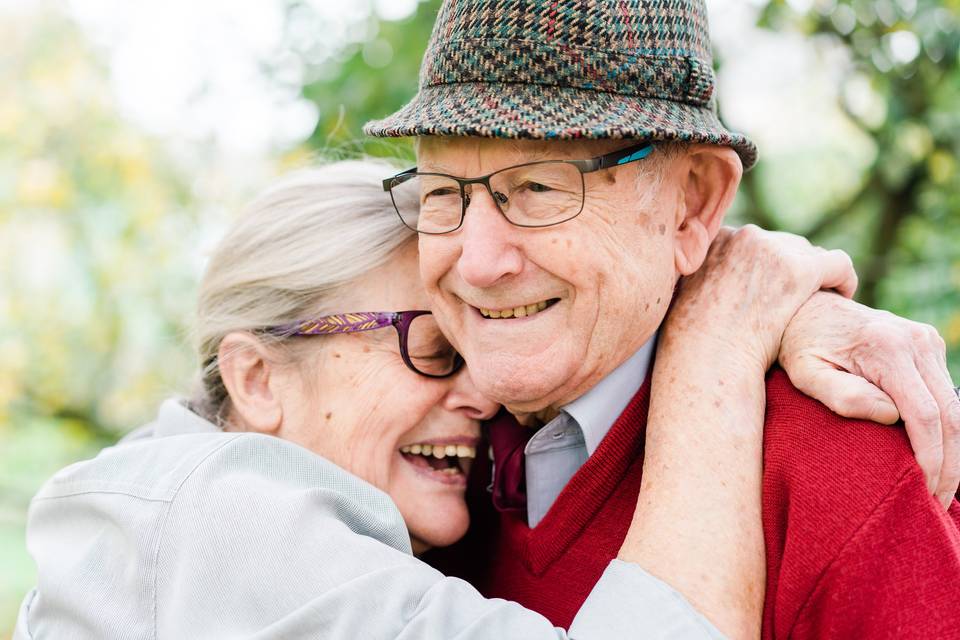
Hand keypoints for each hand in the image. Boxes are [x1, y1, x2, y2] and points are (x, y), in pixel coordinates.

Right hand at [666, 225, 857, 374]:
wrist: (709, 357)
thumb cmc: (699, 338)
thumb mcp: (695, 290)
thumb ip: (712, 270)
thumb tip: (730, 270)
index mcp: (718, 236)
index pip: (757, 241)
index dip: (768, 267)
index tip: (772, 291)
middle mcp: (745, 234)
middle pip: (786, 244)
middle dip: (792, 271)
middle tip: (795, 302)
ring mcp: (772, 249)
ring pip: (812, 254)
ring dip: (815, 277)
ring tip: (815, 303)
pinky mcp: (800, 270)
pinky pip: (839, 265)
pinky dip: (844, 281)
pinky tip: (842, 297)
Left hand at [780, 292, 959, 508]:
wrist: (804, 307)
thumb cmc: (798, 346)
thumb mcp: (806, 373)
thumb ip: (842, 395)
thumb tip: (891, 416)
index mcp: (887, 348)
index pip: (925, 415)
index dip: (931, 458)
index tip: (925, 493)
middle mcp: (916, 340)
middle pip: (951, 414)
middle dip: (949, 464)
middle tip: (937, 503)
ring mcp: (926, 340)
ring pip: (955, 406)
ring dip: (952, 450)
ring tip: (937, 488)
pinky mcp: (927, 345)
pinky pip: (945, 394)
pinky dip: (945, 429)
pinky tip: (934, 457)